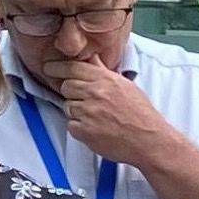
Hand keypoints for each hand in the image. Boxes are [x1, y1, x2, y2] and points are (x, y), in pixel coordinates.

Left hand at [37, 59, 179, 167]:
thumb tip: (91, 59)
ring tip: (96, 117)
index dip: (58, 67)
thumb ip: (104, 72)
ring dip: (77, 111)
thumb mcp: (125, 86)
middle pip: (66, 86)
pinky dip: (79, 127)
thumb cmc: (140, 114)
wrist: (149, 139)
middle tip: (85, 100)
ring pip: (67, 106)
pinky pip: (70, 124)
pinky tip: (95, 128)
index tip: (49, 67)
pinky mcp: (84, 130)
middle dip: (71, 92)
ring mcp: (88, 112)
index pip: (73, 67)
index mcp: (106, 80)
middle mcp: (96, 93)